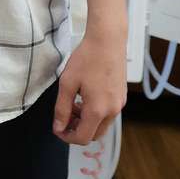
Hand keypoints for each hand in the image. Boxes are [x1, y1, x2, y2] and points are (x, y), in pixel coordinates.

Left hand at [53, 28, 126, 144]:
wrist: (107, 40)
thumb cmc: (87, 58)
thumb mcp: (67, 83)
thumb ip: (62, 108)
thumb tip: (58, 127)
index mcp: (98, 110)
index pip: (82, 138)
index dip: (67, 137)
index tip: (57, 129)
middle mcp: (112, 111)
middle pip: (94, 135)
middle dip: (77, 130)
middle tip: (64, 117)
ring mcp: (119, 104)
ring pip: (101, 125)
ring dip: (86, 121)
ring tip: (72, 104)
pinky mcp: (122, 97)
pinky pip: (108, 114)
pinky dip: (95, 113)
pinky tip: (84, 97)